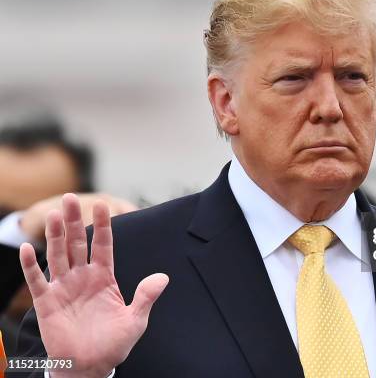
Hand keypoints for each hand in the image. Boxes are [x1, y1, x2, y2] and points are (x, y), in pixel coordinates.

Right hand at [19, 194, 168, 377]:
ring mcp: (64, 288)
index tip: (102, 203)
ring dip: (55, 235)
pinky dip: (32, 265)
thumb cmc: (114, 344)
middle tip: (70, 197)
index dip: (103, 225)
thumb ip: (146, 297)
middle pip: (77, 243)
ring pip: (58, 255)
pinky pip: (37, 281)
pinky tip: (29, 248)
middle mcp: (83, 277)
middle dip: (75, 221)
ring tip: (55, 214)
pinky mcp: (47, 302)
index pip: (103, 245)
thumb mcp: (135, 320)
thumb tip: (163, 277)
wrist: (90, 366)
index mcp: (104, 277)